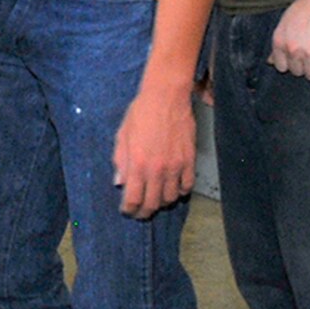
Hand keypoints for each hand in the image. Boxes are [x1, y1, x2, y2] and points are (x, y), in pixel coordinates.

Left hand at [112, 85, 195, 218]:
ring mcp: (175, 166)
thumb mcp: (122, 135)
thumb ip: (120, 161)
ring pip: (170, 198)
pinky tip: (174, 188)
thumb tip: (120, 182)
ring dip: (162, 202)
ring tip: (157, 198)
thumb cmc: (141, 113)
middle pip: (152, 204)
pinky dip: (181, 191)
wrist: (166, 97)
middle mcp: (156, 170)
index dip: (129, 209)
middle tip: (141, 212)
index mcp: (137, 164)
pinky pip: (187, 186)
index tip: (127, 210)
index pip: (133, 199)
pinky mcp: (189, 160)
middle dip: (144, 211)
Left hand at [270, 0, 309, 81]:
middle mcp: (292, 49)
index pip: (281, 67)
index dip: (291, 63)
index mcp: (279, 41)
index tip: (298, 57)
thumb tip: (269, 62)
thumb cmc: (306, 8)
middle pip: (297, 72)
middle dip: (304, 66)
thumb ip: (278, 44)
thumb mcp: (285, 23)